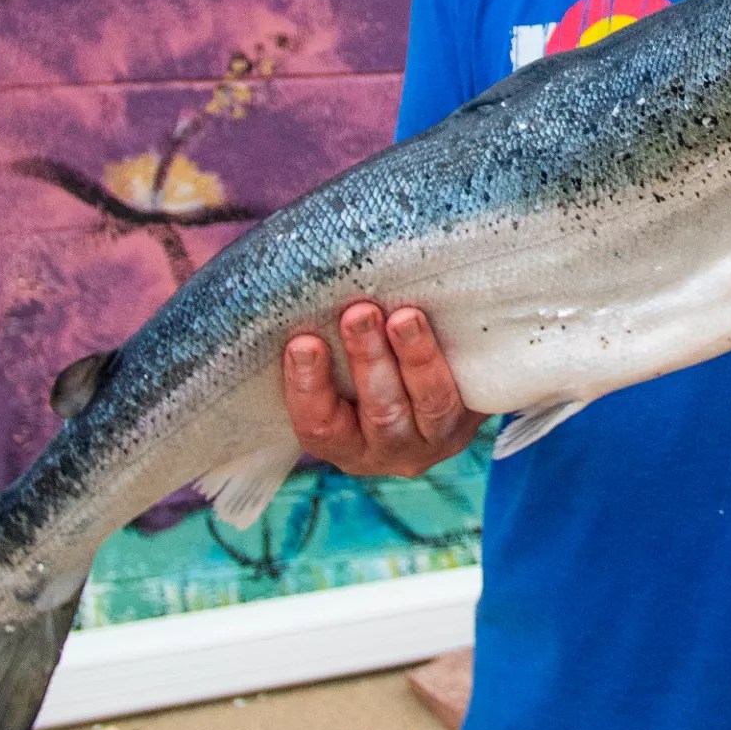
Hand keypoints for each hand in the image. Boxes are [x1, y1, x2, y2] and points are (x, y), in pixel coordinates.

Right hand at [282, 301, 484, 477]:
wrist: (445, 379)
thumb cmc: (367, 360)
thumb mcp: (335, 364)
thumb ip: (308, 336)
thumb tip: (260, 279)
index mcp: (342, 443)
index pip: (318, 426)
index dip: (308, 387)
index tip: (302, 342)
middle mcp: (385, 450)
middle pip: (377, 412)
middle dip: (366, 360)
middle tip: (358, 313)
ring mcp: (434, 439)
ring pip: (425, 403)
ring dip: (412, 357)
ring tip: (402, 316)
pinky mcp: (470, 419)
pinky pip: (463, 394)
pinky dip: (446, 360)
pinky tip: (439, 323)